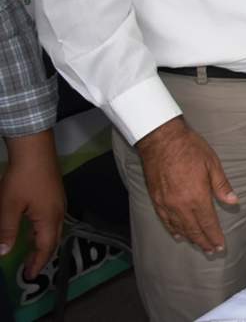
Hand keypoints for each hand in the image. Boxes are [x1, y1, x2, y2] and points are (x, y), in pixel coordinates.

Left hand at [0, 130, 64, 277]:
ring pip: (54, 230)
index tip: (29, 276)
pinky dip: (44, 232)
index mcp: (49, 218)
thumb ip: (7, 231)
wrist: (35, 149)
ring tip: (32, 254)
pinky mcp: (55, 195)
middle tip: (30, 269)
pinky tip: (34, 231)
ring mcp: (59, 202)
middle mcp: (58, 212)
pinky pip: (53, 220)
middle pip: (53, 240)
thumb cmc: (22, 178)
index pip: (45, 247)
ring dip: (44, 244)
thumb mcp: (9, 206)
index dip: (37, 263)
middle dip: (43, 256)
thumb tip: (4, 253)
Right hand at [135, 118, 236, 253]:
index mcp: (197, 196)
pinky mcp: (156, 199)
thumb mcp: (212, 164)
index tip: (220, 246)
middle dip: (204, 241)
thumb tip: (234, 201)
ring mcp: (166, 203)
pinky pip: (165, 220)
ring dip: (190, 238)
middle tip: (212, 251)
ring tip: (199, 246)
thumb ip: (222, 186)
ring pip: (179, 227)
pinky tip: (178, 234)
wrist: (161, 140)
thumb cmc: (189, 148)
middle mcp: (180, 205)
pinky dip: (173, 229)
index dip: (214, 236)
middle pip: (194, 229)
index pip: (208, 223)